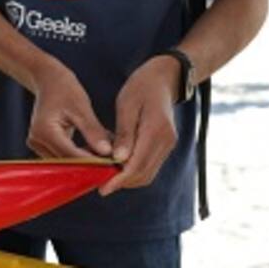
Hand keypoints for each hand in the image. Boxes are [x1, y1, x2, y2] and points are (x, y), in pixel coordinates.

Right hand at [27, 62, 112, 158]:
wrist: (48, 80)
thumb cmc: (65, 89)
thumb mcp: (82, 108)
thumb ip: (93, 131)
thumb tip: (108, 153)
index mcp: (45, 131)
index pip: (71, 155)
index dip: (92, 161)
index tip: (112, 163)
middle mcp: (37, 141)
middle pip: (67, 161)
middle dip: (90, 161)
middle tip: (112, 159)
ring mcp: (36, 144)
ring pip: (65, 161)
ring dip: (85, 158)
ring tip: (106, 151)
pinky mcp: (41, 145)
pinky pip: (62, 155)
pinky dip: (78, 153)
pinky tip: (94, 148)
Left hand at [100, 56, 178, 195]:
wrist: (162, 79)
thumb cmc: (141, 87)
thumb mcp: (126, 105)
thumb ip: (124, 134)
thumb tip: (118, 160)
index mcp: (156, 130)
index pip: (137, 165)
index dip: (119, 180)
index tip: (103, 188)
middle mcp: (166, 141)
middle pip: (143, 174)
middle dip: (121, 182)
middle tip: (100, 181)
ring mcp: (168, 144)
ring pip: (147, 173)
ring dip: (127, 178)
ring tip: (106, 173)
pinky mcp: (166, 146)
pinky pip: (150, 165)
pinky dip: (134, 170)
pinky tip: (118, 164)